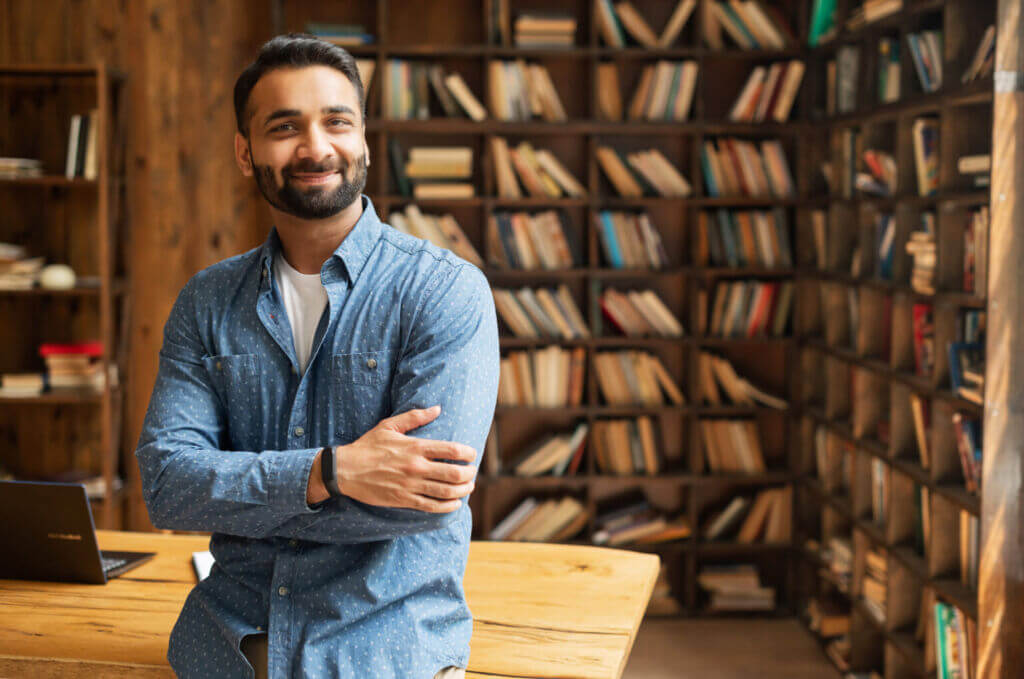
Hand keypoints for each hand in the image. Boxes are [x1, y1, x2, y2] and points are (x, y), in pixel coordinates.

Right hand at [336, 405, 476, 512]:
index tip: (472, 454)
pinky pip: (431, 506)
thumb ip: (415, 417)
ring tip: (468, 487)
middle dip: (469, 474)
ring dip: (462, 491)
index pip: (451, 450)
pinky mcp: (403, 500)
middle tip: (472, 472)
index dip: (468, 453)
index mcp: (415, 447)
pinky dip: (447, 507)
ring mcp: (410, 485)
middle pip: (454, 473)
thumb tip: (437, 408)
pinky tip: (454, 504)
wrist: (345, 470)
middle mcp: (416, 467)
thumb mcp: (389, 426)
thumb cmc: (367, 446)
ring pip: (446, 492)